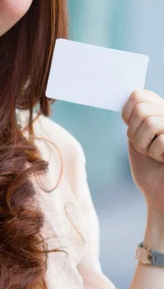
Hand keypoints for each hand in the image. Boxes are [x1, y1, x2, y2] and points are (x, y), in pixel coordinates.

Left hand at [121, 89, 163, 215]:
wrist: (159, 195)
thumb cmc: (149, 167)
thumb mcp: (137, 136)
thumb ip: (136, 116)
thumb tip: (132, 94)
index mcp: (161, 110)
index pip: (138, 95)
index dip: (127, 115)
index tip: (132, 131)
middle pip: (141, 109)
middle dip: (135, 134)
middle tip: (146, 147)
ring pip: (149, 122)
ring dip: (145, 145)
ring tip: (155, 154)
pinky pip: (161, 140)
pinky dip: (156, 153)